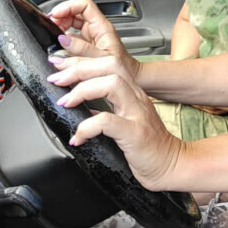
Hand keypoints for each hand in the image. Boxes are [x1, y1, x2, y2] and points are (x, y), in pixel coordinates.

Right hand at [48, 0, 139, 81]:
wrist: (129, 77)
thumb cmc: (122, 68)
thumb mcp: (101, 58)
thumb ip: (82, 50)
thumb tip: (62, 40)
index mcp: (102, 27)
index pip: (84, 5)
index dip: (68, 6)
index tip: (55, 14)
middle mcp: (95, 29)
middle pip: (74, 12)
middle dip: (60, 16)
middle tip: (51, 25)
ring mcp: (89, 36)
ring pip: (71, 23)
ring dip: (59, 26)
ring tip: (52, 35)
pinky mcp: (85, 45)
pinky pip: (70, 36)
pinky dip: (61, 38)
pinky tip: (57, 45)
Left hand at [48, 53, 183, 190]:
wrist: (171, 166)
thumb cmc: (148, 147)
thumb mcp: (124, 121)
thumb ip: (105, 109)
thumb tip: (79, 105)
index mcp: (132, 92)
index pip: (108, 61)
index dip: (81, 61)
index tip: (59, 68)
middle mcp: (136, 97)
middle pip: (110, 64)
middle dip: (78, 68)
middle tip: (56, 80)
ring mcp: (137, 114)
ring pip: (111, 84)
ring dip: (82, 90)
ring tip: (65, 103)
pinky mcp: (135, 134)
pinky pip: (107, 121)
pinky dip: (86, 127)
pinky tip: (78, 137)